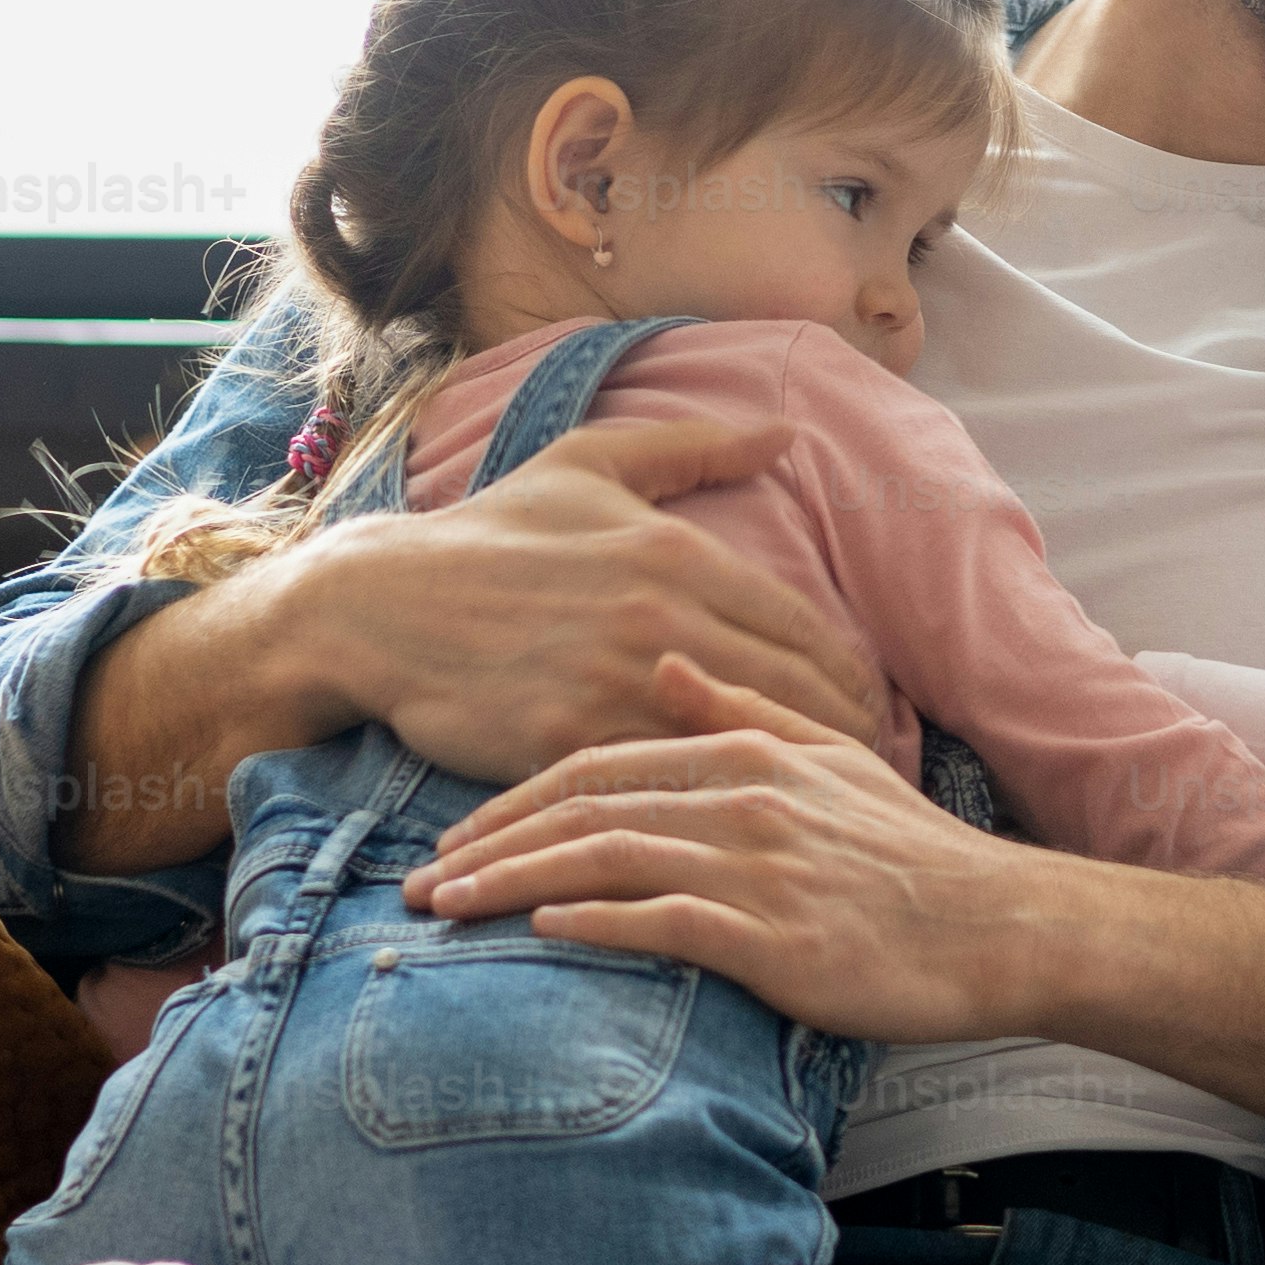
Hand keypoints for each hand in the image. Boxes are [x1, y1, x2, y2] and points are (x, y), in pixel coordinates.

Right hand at [55, 415, 881, 865]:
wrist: (381, 605)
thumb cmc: (493, 533)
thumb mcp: (590, 465)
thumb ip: (695, 446)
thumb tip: (786, 432)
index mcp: (679, 553)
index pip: (812, 634)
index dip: (860, 686)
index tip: (882, 719)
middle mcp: (662, 617)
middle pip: (800, 697)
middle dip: (852, 745)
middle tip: (877, 782)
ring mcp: (616, 682)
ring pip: (742, 747)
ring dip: (794, 786)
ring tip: (829, 819)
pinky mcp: (570, 739)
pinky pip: (664, 781)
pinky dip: (709, 807)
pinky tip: (740, 833)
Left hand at [412, 657, 1264, 1141]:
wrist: (998, 928)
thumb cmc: (907, 861)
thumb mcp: (830, 761)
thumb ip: (746, 707)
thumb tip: (672, 662)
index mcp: (747, 748)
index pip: (600, 758)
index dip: (516, 794)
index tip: (456, 834)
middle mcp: (741, 793)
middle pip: (581, 803)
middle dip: (488, 841)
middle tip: (418, 881)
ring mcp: (757, 862)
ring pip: (604, 858)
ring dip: (513, 884)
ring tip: (447, 913)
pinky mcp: (773, 931)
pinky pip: (661, 922)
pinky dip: (593, 921)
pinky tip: (538, 931)